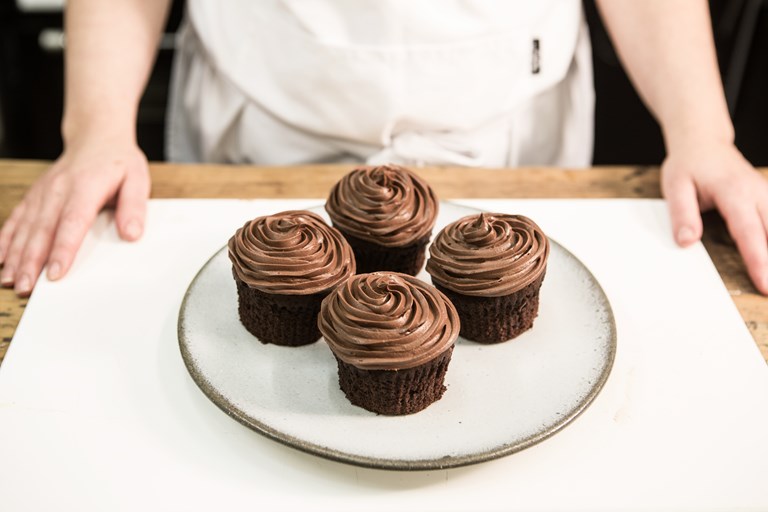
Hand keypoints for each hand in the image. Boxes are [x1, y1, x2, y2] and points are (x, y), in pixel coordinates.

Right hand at [0, 140, 149, 295]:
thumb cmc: (119, 162)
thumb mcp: (138, 179)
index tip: (56, 273)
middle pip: (42, 229)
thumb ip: (134, 207)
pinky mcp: (35, 196)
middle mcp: (59, 189)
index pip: (72, 222)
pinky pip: (17, 219)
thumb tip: (131, 234)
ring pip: (26, 227)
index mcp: (85, 187)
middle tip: (26, 287)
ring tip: (10, 281)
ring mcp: (43, 193)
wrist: (96, 137)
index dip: (63, 249)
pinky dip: (5, 240)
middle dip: (32, 260)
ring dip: (15, 255)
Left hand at [662, 141, 767, 293]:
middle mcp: (757, 193)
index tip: (764, 283)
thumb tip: (687, 241)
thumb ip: (682, 214)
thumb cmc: (688, 165)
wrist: (702, 142)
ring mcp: (766, 194)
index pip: (749, 232)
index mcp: (734, 191)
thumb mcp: (675, 186)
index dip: (758, 259)